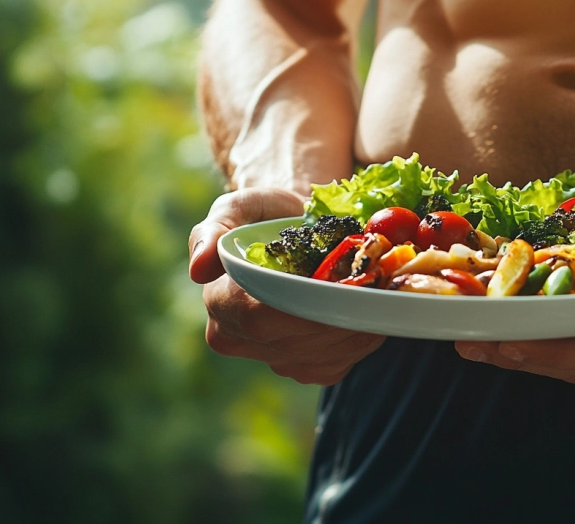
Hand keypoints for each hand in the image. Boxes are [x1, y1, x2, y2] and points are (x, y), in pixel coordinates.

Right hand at [189, 188, 385, 384]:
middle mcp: (239, 339)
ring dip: (356, 328)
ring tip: (375, 296)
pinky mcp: (306, 368)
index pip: (257, 316)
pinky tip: (370, 314)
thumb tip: (199, 268)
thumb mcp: (240, 207)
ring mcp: (274, 358)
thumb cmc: (266, 217)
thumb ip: (214, 229)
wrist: (296, 232)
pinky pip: (338, 365)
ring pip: (321, 356)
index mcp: (219, 302)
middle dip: (336, 315)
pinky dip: (362, 340)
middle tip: (369, 288)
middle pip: (294, 341)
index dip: (298, 307)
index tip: (335, 286)